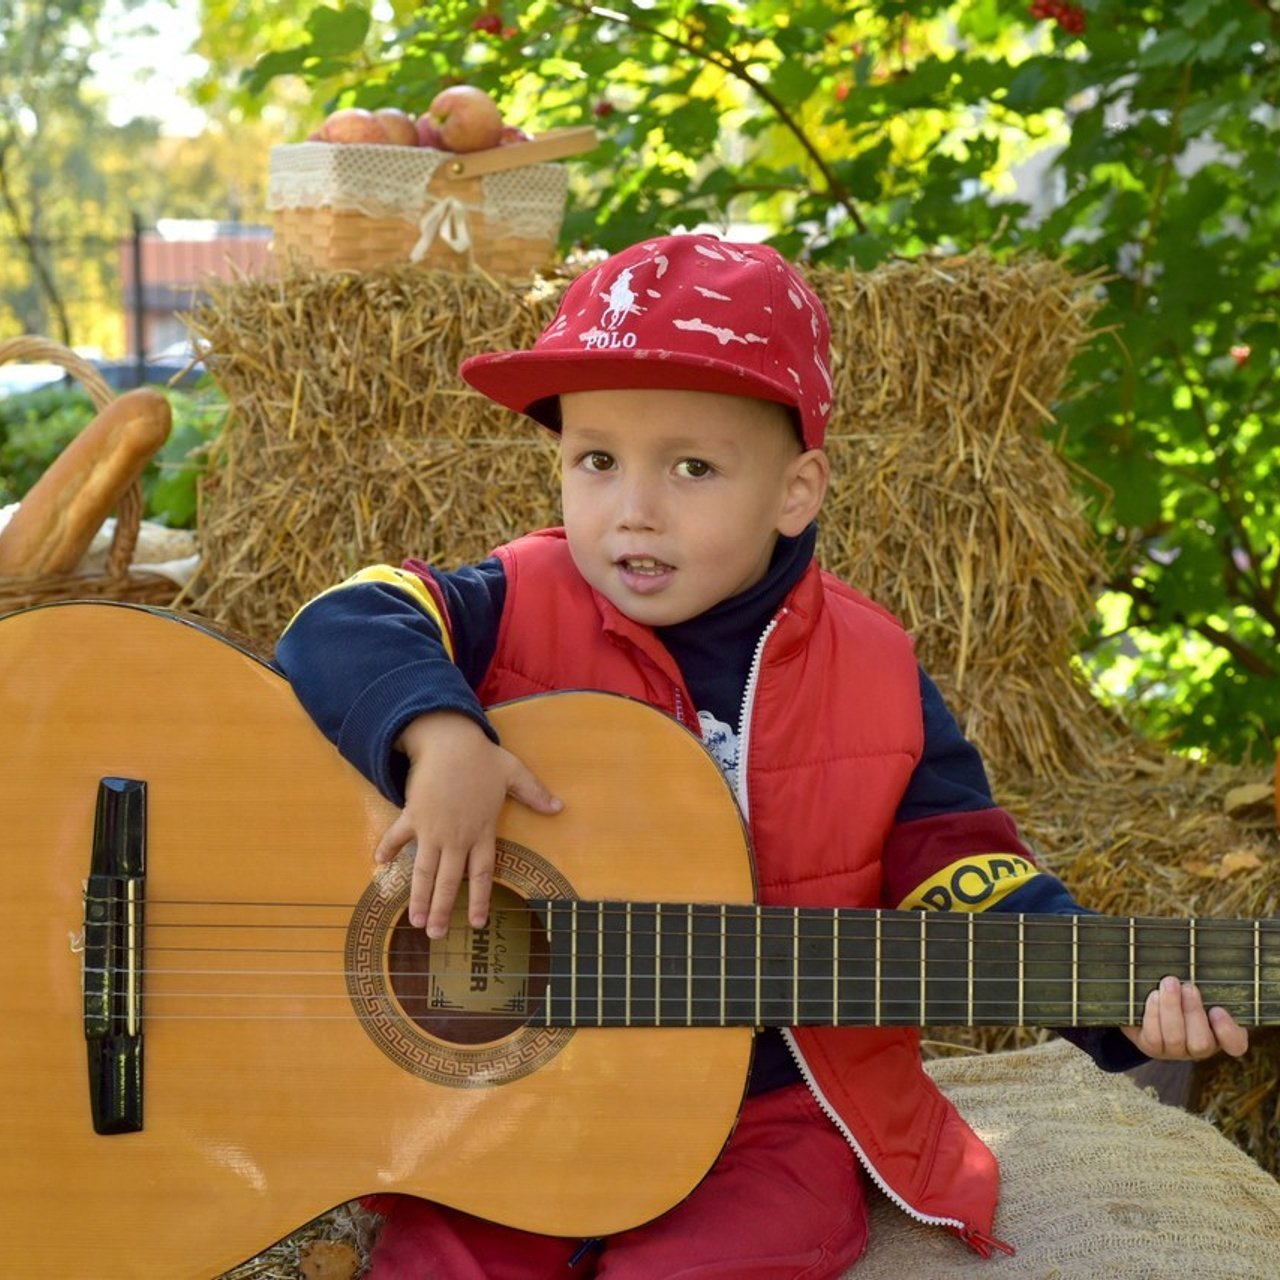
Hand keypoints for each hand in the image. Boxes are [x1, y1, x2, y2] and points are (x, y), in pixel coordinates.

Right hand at [375, 712, 562, 937]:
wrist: (450, 740)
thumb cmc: (482, 757)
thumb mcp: (514, 773)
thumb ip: (534, 794)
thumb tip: (559, 808)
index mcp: (481, 831)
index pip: (481, 874)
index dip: (478, 900)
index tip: (475, 923)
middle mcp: (456, 836)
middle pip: (448, 881)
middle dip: (441, 910)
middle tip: (435, 936)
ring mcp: (432, 828)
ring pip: (424, 870)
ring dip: (417, 896)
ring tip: (413, 920)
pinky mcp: (413, 814)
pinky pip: (398, 835)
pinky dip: (387, 847)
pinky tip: (379, 864)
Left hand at [1120, 975, 1248, 1059]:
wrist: (1147, 998)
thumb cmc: (1183, 986)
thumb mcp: (1199, 983)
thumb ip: (1205, 978)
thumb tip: (1205, 949)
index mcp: (1220, 1034)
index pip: (1235, 1045)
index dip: (1228, 1032)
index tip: (1218, 1010)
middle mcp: (1200, 1047)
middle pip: (1201, 1042)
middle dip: (1192, 1012)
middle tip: (1188, 986)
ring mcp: (1175, 1050)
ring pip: (1175, 1038)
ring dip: (1170, 1008)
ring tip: (1168, 983)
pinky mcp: (1152, 1047)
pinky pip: (1153, 1036)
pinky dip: (1153, 1014)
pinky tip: (1154, 995)